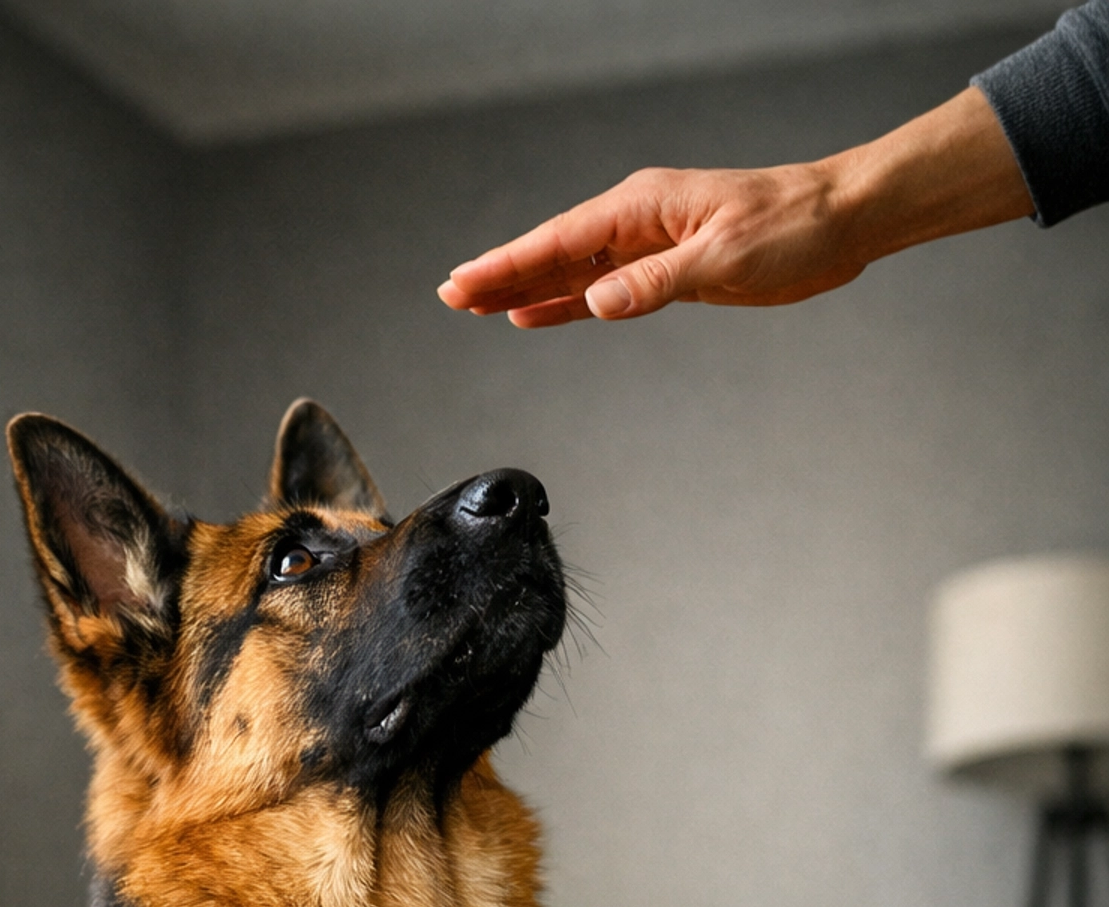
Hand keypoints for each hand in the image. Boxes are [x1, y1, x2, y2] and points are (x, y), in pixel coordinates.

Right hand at [438, 88, 1030, 328]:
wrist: (840, 220)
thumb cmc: (792, 227)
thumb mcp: (723, 258)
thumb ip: (655, 282)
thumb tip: (599, 301)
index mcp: (642, 207)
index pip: (559, 241)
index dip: (508, 267)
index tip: (464, 286)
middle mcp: (638, 221)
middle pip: (554, 251)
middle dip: (502, 274)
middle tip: (451, 296)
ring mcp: (649, 243)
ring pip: (572, 270)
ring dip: (527, 289)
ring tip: (479, 308)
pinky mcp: (666, 267)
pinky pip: (602, 285)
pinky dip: (567, 299)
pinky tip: (538, 313)